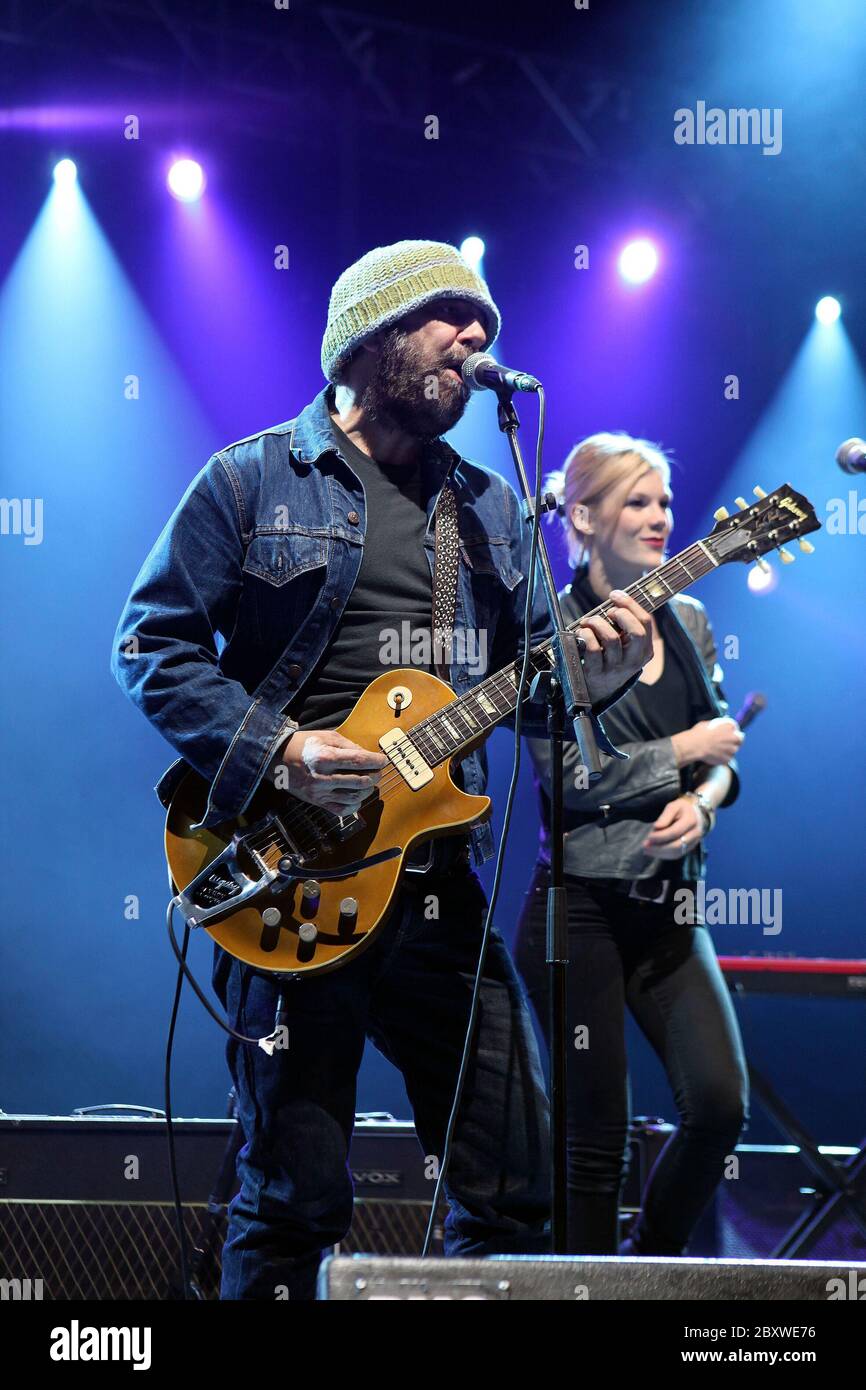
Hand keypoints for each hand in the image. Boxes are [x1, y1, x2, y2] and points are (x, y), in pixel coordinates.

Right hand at [273, 729, 387, 814]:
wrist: (277, 759)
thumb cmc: (303, 745)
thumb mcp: (326, 736)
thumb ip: (348, 745)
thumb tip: (367, 755)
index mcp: (326, 756)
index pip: (359, 761)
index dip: (376, 761)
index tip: (383, 760)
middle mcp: (324, 776)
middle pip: (360, 780)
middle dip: (375, 776)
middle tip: (378, 772)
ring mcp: (320, 792)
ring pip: (354, 797)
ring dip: (367, 791)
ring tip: (369, 784)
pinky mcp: (317, 802)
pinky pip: (342, 810)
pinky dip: (354, 806)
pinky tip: (357, 798)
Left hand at [577, 590, 653, 705]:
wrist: (595, 691)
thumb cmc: (609, 660)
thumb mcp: (625, 647)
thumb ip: (626, 627)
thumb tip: (619, 598)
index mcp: (644, 652)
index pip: (645, 622)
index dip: (630, 603)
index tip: (615, 594)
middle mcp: (633, 661)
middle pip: (636, 631)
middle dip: (621, 613)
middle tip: (608, 611)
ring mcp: (614, 669)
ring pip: (611, 638)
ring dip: (597, 623)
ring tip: (589, 621)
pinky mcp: (596, 673)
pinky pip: (592, 648)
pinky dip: (586, 634)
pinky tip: (582, 632)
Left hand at [642, 795, 704, 859]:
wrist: (697, 814)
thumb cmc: (682, 809)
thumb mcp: (673, 807)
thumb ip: (665, 817)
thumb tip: (657, 827)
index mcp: (690, 820)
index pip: (674, 832)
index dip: (660, 836)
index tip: (649, 837)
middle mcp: (695, 833)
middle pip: (677, 846)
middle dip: (659, 848)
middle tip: (645, 846)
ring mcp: (694, 842)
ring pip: (677, 853)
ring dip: (660, 854)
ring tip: (647, 850)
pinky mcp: (690, 848)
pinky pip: (678, 855)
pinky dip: (665, 855)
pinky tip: (654, 852)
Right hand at [673, 716, 743, 767]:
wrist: (694, 746)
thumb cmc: (698, 734)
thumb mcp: (707, 724)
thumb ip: (715, 726)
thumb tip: (715, 727)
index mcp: (729, 727)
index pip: (736, 728)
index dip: (732, 731)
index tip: (728, 733)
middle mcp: (733, 738)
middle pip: (739, 740)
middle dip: (735, 741)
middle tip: (727, 743)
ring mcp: (731, 750)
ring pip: (734, 750)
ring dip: (729, 750)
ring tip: (719, 751)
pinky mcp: (727, 759)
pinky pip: (727, 759)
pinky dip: (723, 758)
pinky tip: (716, 756)